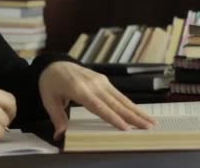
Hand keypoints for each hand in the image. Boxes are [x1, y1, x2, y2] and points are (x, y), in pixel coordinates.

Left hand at [38, 62, 156, 139]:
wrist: (54, 64)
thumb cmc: (50, 83)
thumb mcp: (49, 100)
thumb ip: (57, 117)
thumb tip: (60, 135)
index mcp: (79, 90)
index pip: (99, 107)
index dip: (113, 118)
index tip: (126, 128)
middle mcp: (93, 84)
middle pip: (116, 103)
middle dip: (133, 116)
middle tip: (149, 126)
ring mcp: (100, 81)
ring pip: (121, 99)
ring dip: (137, 111)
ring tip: (151, 121)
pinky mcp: (104, 80)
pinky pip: (118, 95)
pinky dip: (130, 104)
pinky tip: (139, 112)